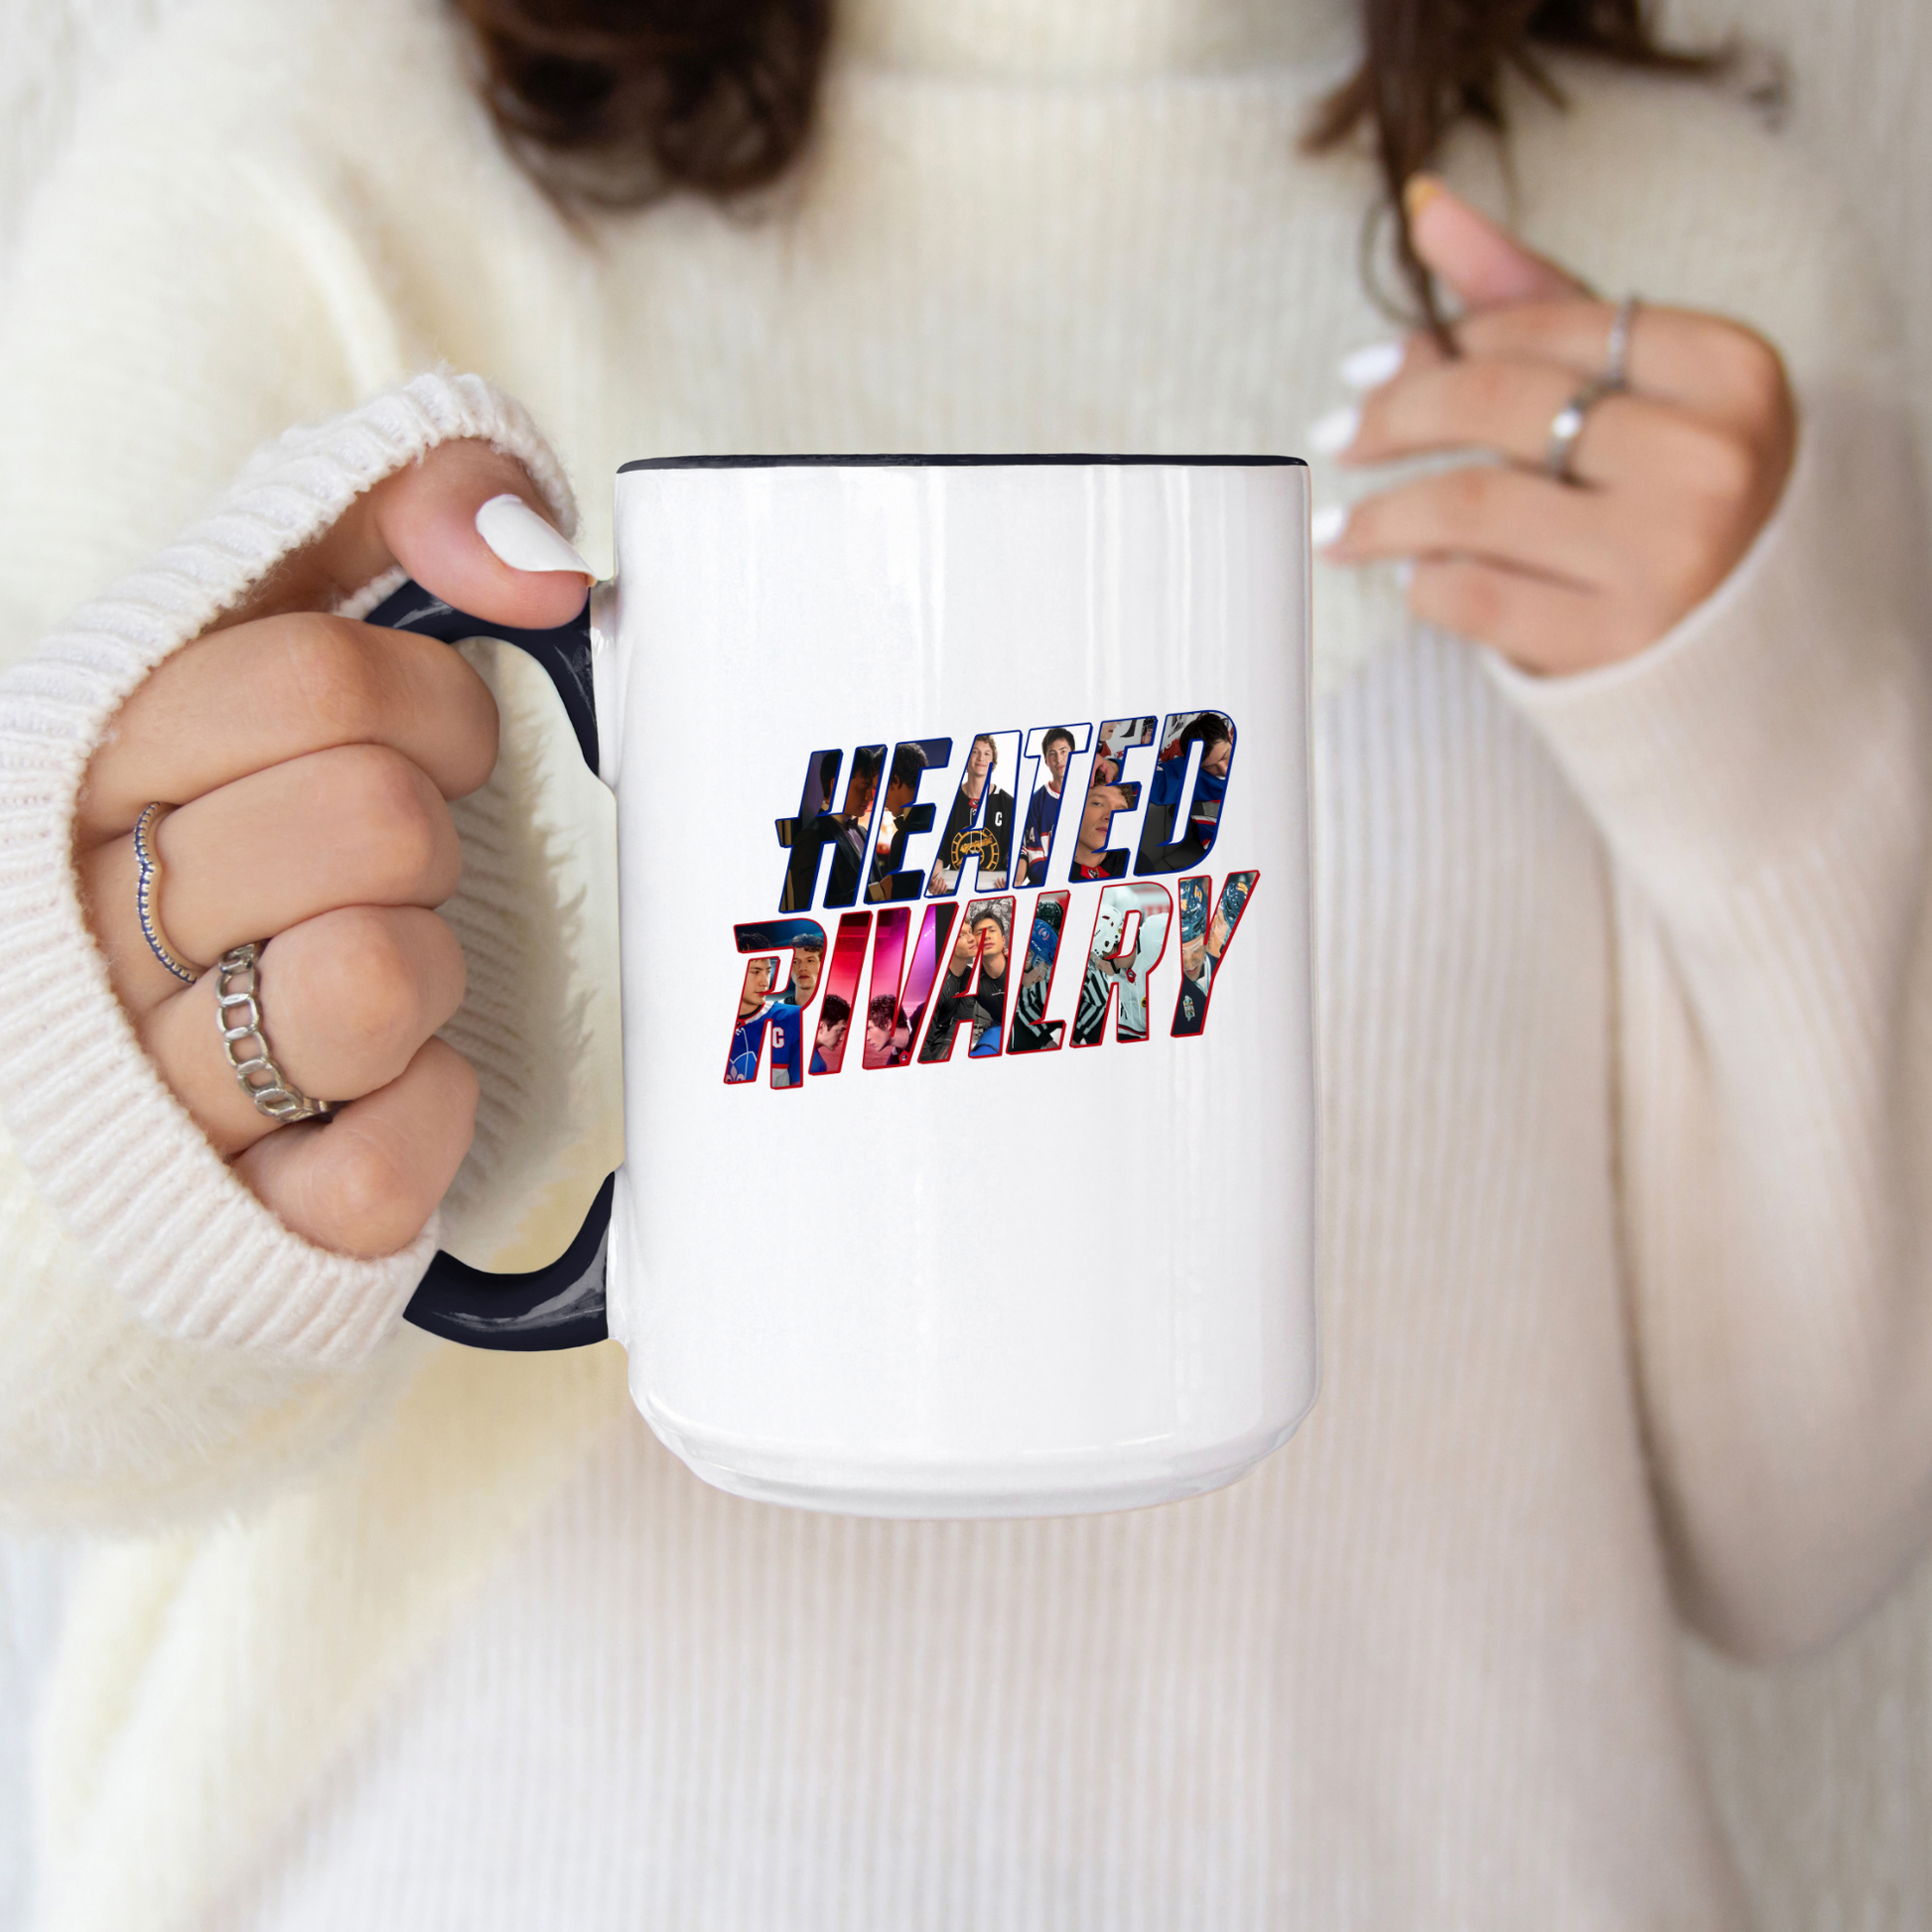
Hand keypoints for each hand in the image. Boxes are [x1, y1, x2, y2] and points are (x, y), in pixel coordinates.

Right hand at [74, 440, 590, 1255]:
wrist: (193, 1041)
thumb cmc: (271, 818)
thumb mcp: (309, 618)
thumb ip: (410, 514)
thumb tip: (532, 557)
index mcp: (98, 760)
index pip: (317, 680)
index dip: (431, 707)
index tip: (440, 745)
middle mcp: (91, 920)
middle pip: (368, 819)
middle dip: (423, 838)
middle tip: (393, 870)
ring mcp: (154, 1082)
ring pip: (366, 983)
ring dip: (424, 971)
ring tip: (380, 973)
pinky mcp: (242, 1214)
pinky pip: (383, 1163)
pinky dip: (424, 1116)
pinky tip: (388, 1083)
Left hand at [1315, 178, 1796, 674]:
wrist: (1744, 626)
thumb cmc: (1666, 477)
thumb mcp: (1624, 376)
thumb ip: (1528, 294)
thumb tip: (1423, 202)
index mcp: (1727, 368)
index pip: (1538, 332)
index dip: (1437, 348)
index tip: (1367, 371)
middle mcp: (1709, 459)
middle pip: (1497, 410)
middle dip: (1394, 419)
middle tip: (1336, 434)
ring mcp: (1667, 557)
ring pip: (1471, 507)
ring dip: (1382, 516)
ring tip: (1338, 528)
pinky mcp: (1616, 642)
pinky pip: (1475, 596)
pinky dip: (1425, 584)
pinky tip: (1411, 577)